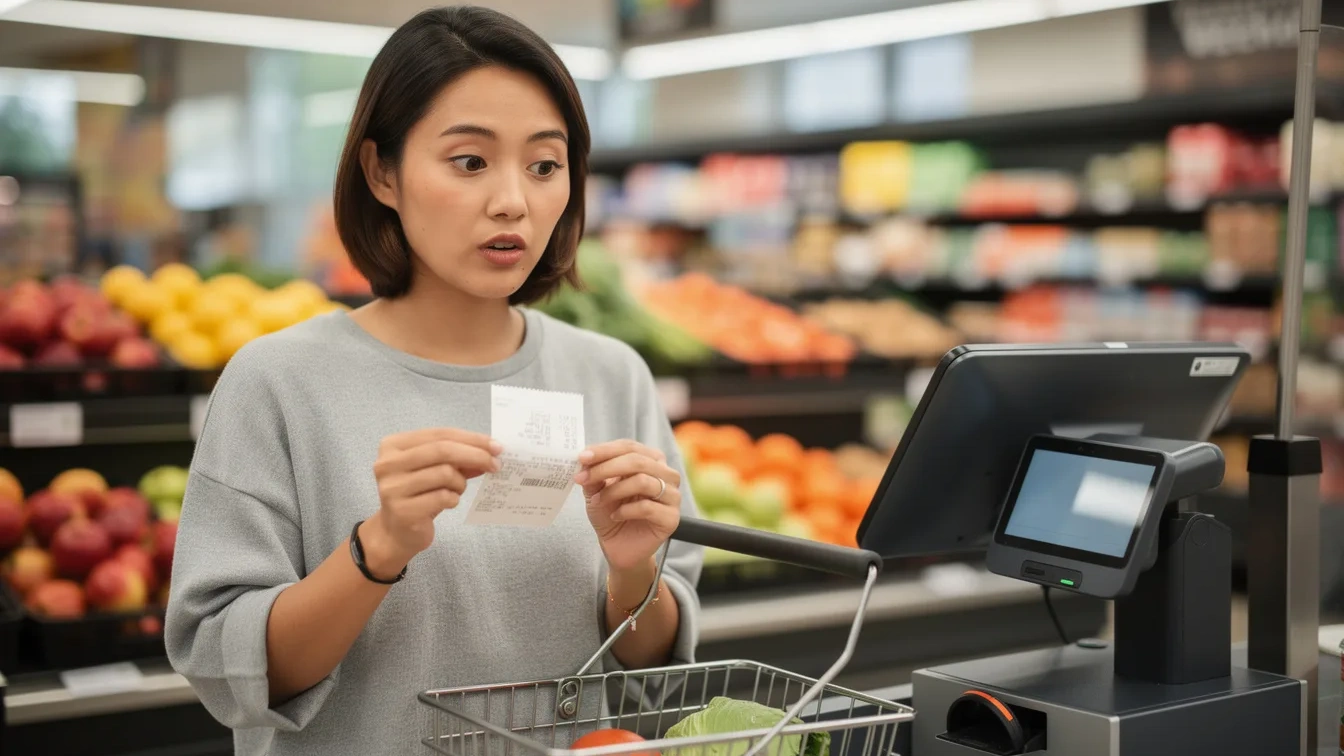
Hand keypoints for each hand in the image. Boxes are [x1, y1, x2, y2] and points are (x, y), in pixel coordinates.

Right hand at [362, 428, 501, 578]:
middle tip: (496, 465)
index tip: (496, 446)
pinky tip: (448, 502)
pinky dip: (454, 499)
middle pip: (443, 450)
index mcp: (393, 445)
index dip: (471, 438)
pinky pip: (443, 497)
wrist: (397, 532)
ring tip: (457, 490)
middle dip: (475, 455)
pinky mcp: (402, 511)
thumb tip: (490, 450)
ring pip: (445, 473)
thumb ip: (458, 458)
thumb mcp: (436, 470)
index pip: (440, 434)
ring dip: (461, 482)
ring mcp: (392, 487)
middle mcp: (388, 464)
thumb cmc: (419, 495)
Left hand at [577, 440, 681, 571]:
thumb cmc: (611, 513)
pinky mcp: (671, 518)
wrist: (618, 546)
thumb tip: (585, 459)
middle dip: (605, 468)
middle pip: (637, 461)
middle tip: (583, 478)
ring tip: (598, 501)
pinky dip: (625, 510)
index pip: (629, 447)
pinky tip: (615, 516)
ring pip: (642, 481)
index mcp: (651, 460)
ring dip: (613, 491)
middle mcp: (666, 474)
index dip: (605, 450)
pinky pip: (647, 507)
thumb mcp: (597, 489)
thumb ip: (594, 473)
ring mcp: (672, 496)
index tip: (582, 457)